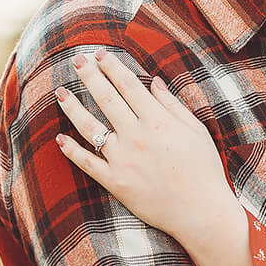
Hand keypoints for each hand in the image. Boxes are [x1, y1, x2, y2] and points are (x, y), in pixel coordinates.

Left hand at [54, 51, 240, 247]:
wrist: (201, 212)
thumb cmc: (204, 170)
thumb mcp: (195, 131)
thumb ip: (172, 105)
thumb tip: (154, 82)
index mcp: (157, 120)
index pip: (128, 85)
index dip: (112, 66)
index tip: (99, 53)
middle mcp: (136, 136)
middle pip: (106, 98)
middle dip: (89, 76)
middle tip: (76, 60)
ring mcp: (123, 159)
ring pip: (90, 127)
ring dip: (72, 107)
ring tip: (60, 92)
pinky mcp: (115, 182)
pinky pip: (87, 163)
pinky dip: (72, 151)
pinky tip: (60, 139)